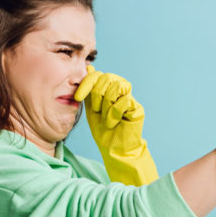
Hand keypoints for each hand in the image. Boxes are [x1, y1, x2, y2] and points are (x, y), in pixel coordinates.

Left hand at [74, 65, 158, 185]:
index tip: (77, 97)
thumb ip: (89, 90)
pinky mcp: (137, 108)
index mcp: (108, 88)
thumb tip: (89, 68)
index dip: (86, 83)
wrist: (114, 149)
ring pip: (116, 87)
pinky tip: (113, 123)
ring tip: (106, 118)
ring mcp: (130, 98)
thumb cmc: (103, 130)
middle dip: (97, 95)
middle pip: (107, 77)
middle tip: (96, 110)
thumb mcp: (90, 108)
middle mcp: (120, 90)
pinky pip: (124, 101)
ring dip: (106, 105)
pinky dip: (114, 114)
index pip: (97, 75)